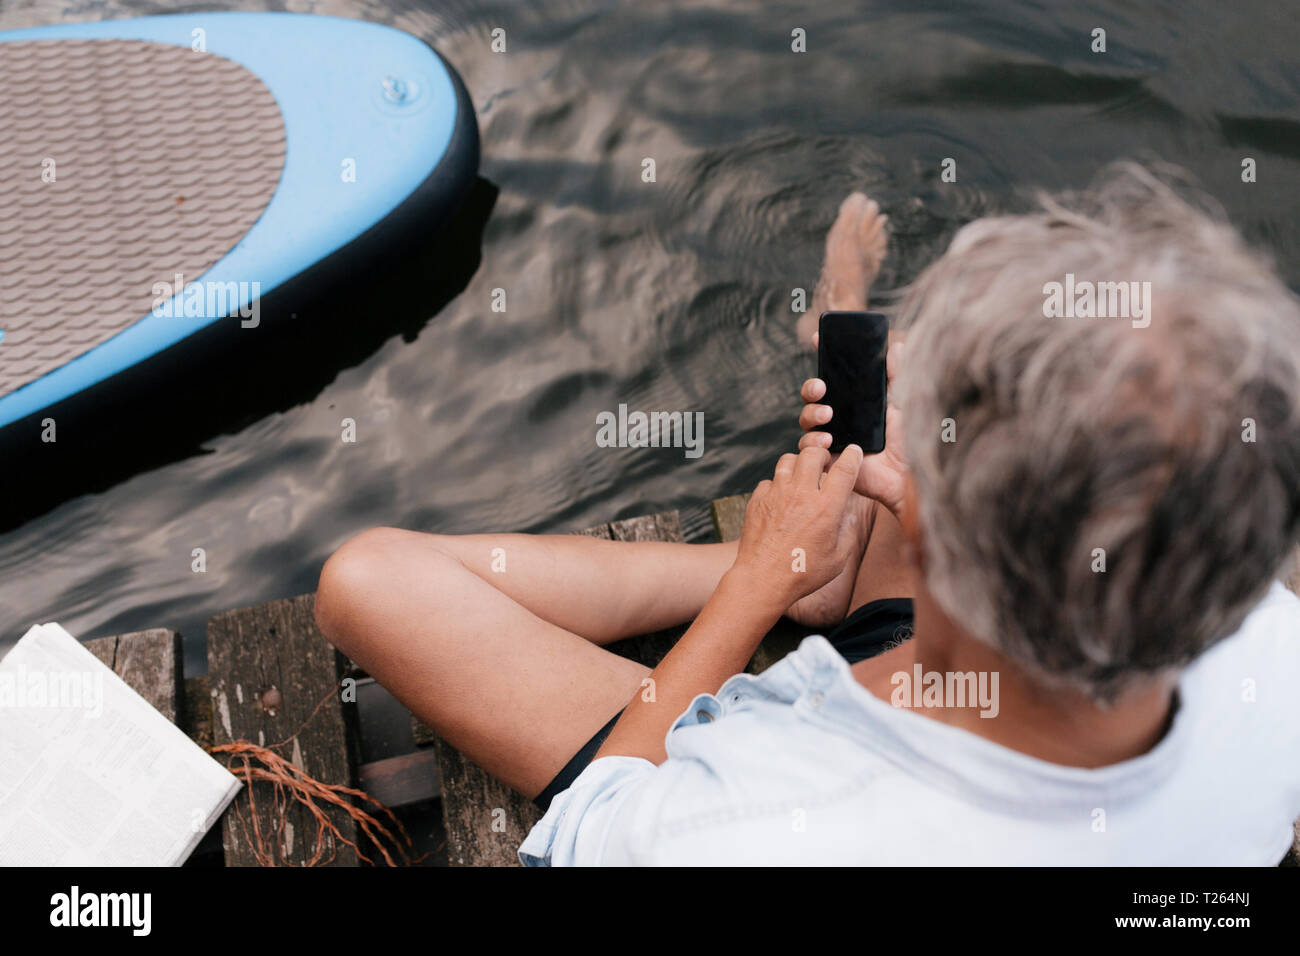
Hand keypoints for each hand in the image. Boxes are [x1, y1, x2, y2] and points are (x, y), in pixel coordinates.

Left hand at [733, 444, 864, 604]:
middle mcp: (801, 495)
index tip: (853, 452)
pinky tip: (781, 499)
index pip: (845, 469)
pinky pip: (769, 481)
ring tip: (801, 477)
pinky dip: (777, 485)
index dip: (852, 456)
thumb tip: (846, 514)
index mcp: (826, 507)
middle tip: (823, 463)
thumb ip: (847, 531)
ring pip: (788, 460)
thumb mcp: (838, 557)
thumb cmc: (802, 573)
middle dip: (821, 453)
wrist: (762, 579)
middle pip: (813, 453)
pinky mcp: (758, 500)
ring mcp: (776, 495)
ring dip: (798, 464)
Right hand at [798, 334, 908, 520]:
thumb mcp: (904, 402)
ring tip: (827, 416)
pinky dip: (813, 441)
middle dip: (810, 388)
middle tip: (821, 387)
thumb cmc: (910, 440)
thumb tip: (896, 344)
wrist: (908, 475)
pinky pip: (807, 448)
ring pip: (805, 419)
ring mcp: (832, 438)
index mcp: (855, 401)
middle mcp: (841, 417)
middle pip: (812, 396)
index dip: (823, 356)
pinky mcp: (828, 460)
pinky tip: (828, 440)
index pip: (834, 375)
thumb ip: (897, 375)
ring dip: (811, 413)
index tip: (818, 340)